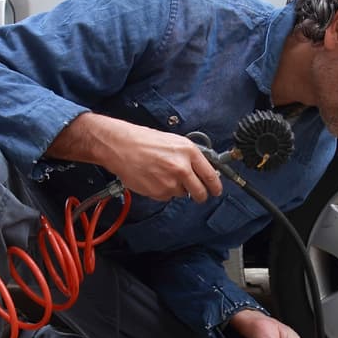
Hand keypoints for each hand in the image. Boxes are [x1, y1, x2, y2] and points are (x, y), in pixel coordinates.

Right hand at [46, 113, 221, 202]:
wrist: (121, 146)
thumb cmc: (144, 141)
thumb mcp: (174, 141)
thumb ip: (190, 156)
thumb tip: (203, 170)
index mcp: (189, 152)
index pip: (211, 175)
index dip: (216, 186)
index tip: (216, 190)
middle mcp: (182, 168)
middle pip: (200, 192)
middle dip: (200, 195)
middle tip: (197, 194)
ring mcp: (170, 182)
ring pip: (182, 194)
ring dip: (176, 188)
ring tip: (162, 174)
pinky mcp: (158, 192)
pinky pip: (167, 197)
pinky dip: (162, 191)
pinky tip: (153, 178)